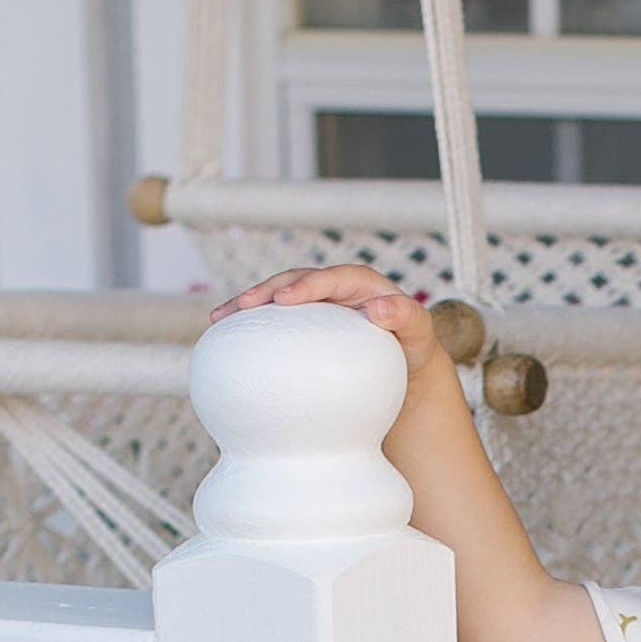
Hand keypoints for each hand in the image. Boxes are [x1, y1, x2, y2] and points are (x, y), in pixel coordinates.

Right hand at [210, 263, 454, 407]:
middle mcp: (333, 288)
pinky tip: (224, 339)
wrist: (404, 363)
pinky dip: (249, 326)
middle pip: (294, 281)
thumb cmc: (412, 348)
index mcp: (360, 284)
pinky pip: (273, 322)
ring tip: (221, 318)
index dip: (305, 285)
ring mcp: (315, 305)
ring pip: (275, 298)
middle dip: (266, 290)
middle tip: (243, 306)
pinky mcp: (303, 324)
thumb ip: (407, 318)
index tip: (285, 299)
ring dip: (247, 305)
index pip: (330, 278)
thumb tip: (381, 308)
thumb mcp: (420, 334)